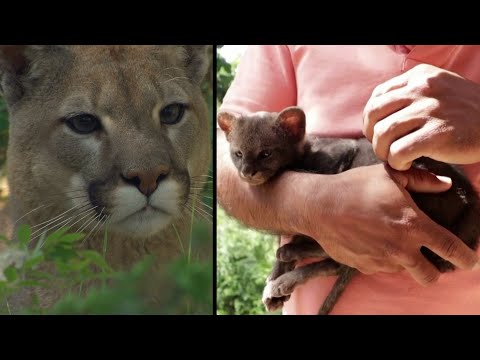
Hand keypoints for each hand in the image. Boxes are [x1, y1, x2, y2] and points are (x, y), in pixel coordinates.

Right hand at [303, 163, 478, 285]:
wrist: (318, 205)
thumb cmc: (354, 186)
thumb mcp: (389, 174)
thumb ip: (422, 180)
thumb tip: (444, 184)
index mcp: (412, 225)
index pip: (451, 249)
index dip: (466, 258)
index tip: (469, 260)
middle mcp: (399, 249)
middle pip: (430, 276)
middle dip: (434, 271)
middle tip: (428, 258)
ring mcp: (380, 260)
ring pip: (403, 271)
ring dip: (403, 261)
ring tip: (390, 241)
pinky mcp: (363, 266)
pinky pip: (380, 267)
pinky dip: (381, 258)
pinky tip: (370, 240)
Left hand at [363, 63, 479, 169]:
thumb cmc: (465, 113)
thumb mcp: (439, 90)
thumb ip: (411, 94)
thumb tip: (378, 111)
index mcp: (420, 76)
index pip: (378, 96)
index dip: (371, 118)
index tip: (378, 131)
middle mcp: (422, 89)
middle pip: (374, 114)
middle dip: (372, 135)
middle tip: (383, 148)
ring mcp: (430, 111)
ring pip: (383, 133)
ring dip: (382, 151)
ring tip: (394, 158)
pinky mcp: (438, 135)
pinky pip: (399, 152)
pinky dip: (396, 162)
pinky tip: (406, 164)